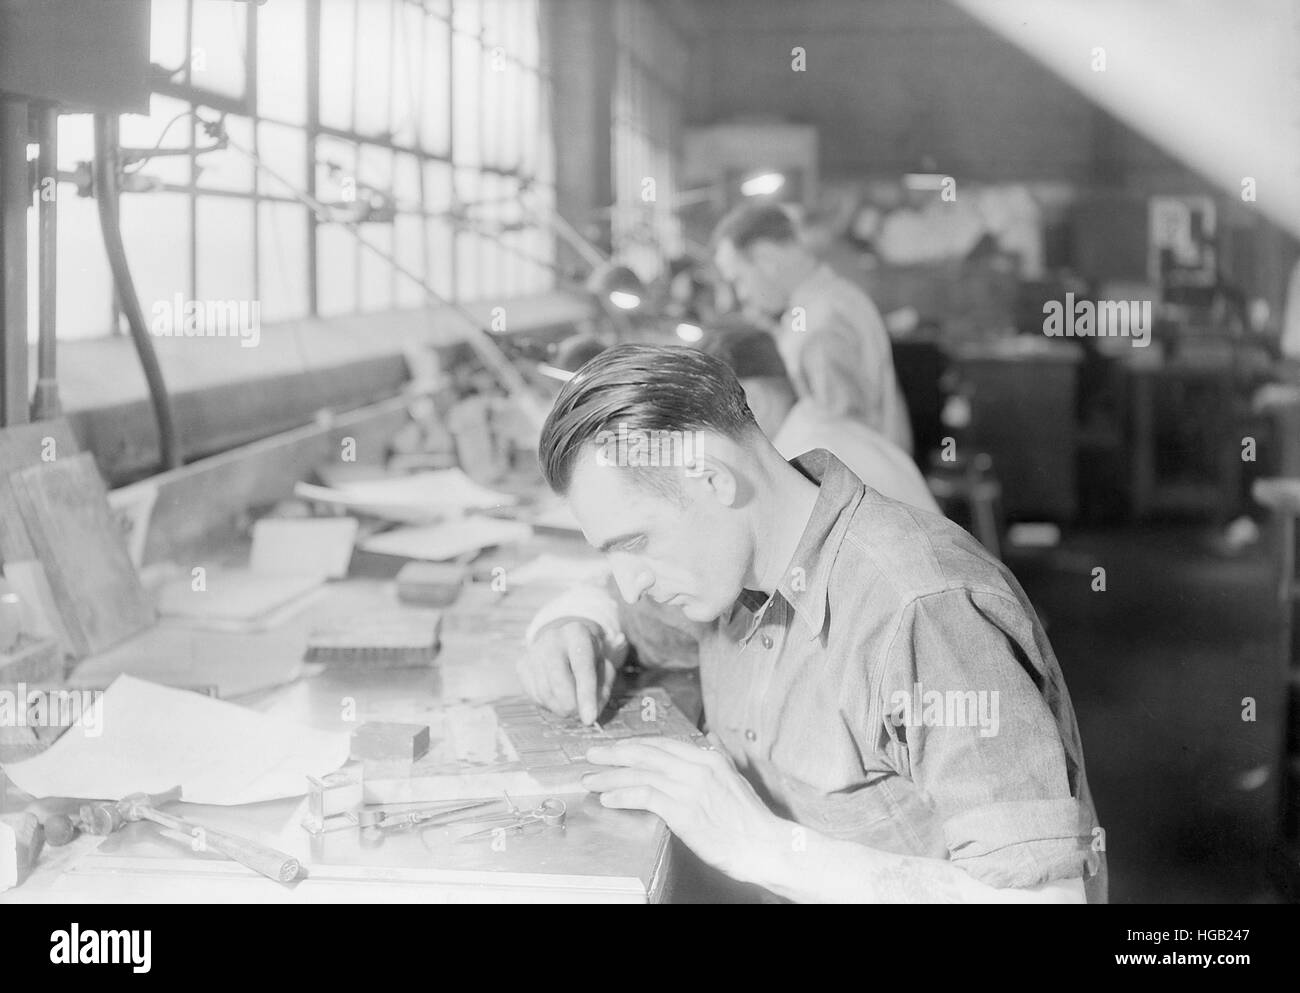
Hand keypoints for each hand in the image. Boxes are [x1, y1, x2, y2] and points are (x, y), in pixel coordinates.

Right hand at [515, 619, 614, 723]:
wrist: (565, 641)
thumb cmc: (589, 656)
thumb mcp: (605, 664)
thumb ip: (603, 686)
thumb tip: (592, 712)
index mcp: (577, 633)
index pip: (582, 668)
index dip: (587, 696)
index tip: (590, 719)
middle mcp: (552, 639)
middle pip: (559, 682)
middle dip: (572, 706)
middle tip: (580, 714)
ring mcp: (534, 651)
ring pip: (545, 692)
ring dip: (560, 708)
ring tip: (572, 704)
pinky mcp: (522, 665)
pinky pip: (534, 695)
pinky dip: (548, 703)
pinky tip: (558, 696)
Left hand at [582, 735, 784, 883]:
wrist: (763, 844)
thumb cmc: (748, 819)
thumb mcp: (734, 779)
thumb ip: (715, 759)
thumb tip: (707, 741)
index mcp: (708, 757)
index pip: (661, 744)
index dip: (634, 745)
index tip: (615, 748)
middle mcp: (697, 767)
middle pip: (646, 753)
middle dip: (614, 754)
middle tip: (592, 755)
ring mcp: (690, 788)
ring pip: (640, 773)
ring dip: (610, 776)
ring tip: (591, 780)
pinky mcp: (684, 811)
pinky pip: (645, 796)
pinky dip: (623, 795)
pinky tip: (609, 798)